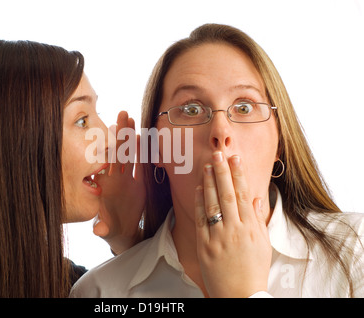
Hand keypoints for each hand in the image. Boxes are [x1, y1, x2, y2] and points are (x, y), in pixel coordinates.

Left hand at [93, 111, 144, 254]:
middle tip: (122, 113)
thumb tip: (98, 231)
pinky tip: (142, 138)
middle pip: (119, 152)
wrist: (122, 232)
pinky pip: (140, 164)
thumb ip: (104, 228)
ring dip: (131, 137)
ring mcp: (127, 179)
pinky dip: (141, 152)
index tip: (112, 131)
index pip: (110, 162)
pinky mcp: (137, 183)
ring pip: (129, 155)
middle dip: (121, 133)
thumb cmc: (111, 230)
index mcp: (108, 186)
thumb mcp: (107, 230)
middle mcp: (117, 179)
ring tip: (132, 118)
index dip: (112, 147)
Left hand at [194, 151, 270, 296]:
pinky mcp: (204, 245)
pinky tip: (198, 188)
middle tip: (218, 154)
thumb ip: (257, 219)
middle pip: (227, 195)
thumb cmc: (254, 271)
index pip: (243, 195)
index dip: (238, 175)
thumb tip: (255, 197)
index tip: (235, 158)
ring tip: (207, 165)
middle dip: (222, 172)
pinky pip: (201, 219)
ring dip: (209, 182)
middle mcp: (235, 230)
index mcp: (251, 228)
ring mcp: (218, 237)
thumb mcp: (263, 245)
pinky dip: (199, 202)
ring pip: (213, 203)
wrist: (240, 296)